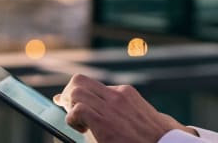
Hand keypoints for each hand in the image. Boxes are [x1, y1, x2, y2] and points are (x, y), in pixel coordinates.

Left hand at [54, 74, 198, 142]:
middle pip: (80, 80)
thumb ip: (119, 112)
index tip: (66, 103)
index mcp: (125, 93)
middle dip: (68, 95)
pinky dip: (72, 118)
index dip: (76, 95)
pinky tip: (81, 129)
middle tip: (68, 112)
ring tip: (77, 122)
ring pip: (76, 90)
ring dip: (69, 105)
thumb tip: (99, 118)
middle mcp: (117, 94)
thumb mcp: (136, 118)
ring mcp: (111, 104)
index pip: (92, 85)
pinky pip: (77, 109)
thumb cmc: (151, 137)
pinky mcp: (104, 120)